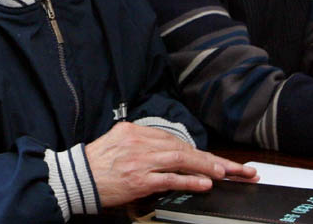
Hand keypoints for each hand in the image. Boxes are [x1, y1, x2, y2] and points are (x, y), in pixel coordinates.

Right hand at [85, 121, 257, 206]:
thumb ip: (141, 142)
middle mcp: (139, 142)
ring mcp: (140, 160)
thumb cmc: (96, 162)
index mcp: (135, 131)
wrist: (76, 178)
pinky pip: (169, 178)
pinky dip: (189, 180)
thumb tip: (165, 149)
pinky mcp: (139, 179)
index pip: (173, 140)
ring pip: (180, 160)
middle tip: (236, 169)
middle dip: (212, 159)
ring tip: (227, 174)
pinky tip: (204, 183)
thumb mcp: (118, 142)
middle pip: (182, 148)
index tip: (216, 159)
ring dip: (207, 167)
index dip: (197, 150)